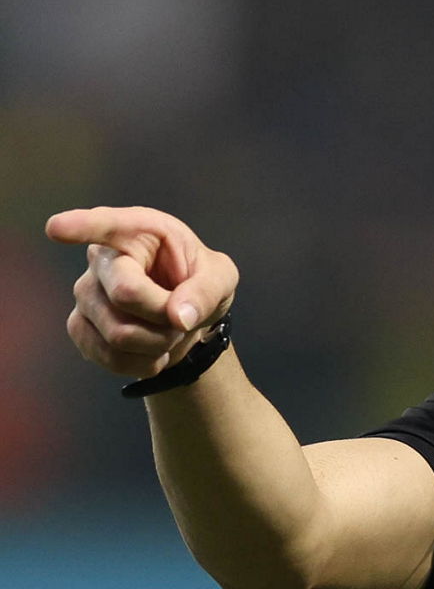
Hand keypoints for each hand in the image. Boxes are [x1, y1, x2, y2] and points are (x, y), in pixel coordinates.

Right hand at [46, 207, 239, 378]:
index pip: (106, 225)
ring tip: (169, 332)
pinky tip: (153, 352)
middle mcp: (103, 258)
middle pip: (125, 294)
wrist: (184, 319)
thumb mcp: (221, 278)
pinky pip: (106, 355)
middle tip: (183, 316)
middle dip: (165, 316)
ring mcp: (85, 293)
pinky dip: (141, 362)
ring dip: (158, 343)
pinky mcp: (79, 325)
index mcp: (139, 231)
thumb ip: (207, 291)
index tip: (56, 228)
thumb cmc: (200, 284)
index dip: (81, 227)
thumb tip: (178, 316)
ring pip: (118, 332)